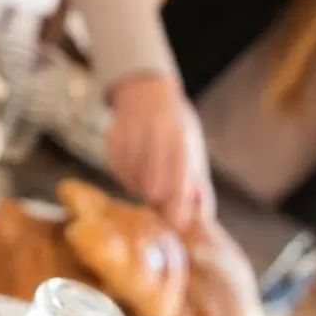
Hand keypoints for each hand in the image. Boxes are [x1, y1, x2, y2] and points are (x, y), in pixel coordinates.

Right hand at [106, 73, 214, 229]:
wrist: (147, 92)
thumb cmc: (177, 128)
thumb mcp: (194, 150)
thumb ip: (200, 186)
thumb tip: (202, 220)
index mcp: (181, 139)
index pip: (179, 181)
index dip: (177, 206)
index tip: (176, 224)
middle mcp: (155, 135)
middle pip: (153, 188)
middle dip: (158, 199)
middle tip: (162, 195)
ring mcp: (131, 136)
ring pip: (133, 184)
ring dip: (141, 187)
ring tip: (150, 172)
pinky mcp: (112, 140)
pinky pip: (118, 174)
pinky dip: (127, 177)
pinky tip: (135, 164)